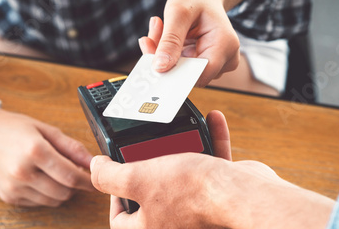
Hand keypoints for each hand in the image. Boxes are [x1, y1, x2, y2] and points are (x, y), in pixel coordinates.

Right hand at [0, 104, 94, 206]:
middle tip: (77, 173)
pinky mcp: (9, 197)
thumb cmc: (13, 128)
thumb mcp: (46, 129)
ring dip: (63, 191)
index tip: (95, 178)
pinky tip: (43, 178)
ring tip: (59, 174)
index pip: (71, 176)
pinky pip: (39, 203)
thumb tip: (92, 161)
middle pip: (64, 191)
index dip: (88, 180)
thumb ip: (72, 147)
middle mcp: (23, 172)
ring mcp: (14, 187)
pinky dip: (47, 194)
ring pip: (54, 200)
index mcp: (35, 151)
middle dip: (76, 185)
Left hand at [91, 110, 335, 228]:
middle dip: (151, 163)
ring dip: (182, 148)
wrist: (244, 194)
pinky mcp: (220, 191)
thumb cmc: (192, 192)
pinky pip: (212, 163)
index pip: (121, 219)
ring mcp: (199, 207)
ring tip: (178, 130)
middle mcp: (174, 221)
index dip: (113, 197)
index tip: (116, 176)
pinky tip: (211, 120)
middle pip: (152, 192)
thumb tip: (95, 169)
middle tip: (148, 145)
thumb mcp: (138, 178)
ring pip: (183, 175)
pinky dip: (211, 141)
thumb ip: (109, 176)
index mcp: (151, 226)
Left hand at [139, 0, 239, 86]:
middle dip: (164, 58)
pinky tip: (164, 33)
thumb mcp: (178, 13)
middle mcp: (225, 59)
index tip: (151, 60)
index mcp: (225, 46)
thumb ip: (170, 41)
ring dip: (164, 53)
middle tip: (149, 38)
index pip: (199, 75)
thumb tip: (160, 67)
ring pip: (181, 70)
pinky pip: (180, 66)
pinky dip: (167, 52)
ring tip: (160, 28)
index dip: (174, 72)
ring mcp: (216, 63)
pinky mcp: (204, 63)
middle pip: (188, 74)